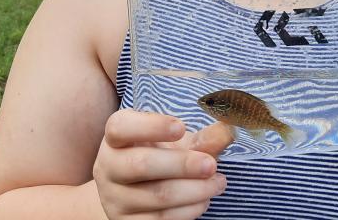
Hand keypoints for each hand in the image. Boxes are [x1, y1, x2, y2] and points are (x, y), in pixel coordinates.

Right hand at [93, 110, 233, 219]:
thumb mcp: (175, 141)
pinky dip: (188, 211)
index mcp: (116, 136)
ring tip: (218, 182)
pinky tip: (204, 200)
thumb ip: (201, 136)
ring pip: (156, 196)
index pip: (121, 126)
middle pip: (141, 164)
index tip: (181, 127)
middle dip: (182, 164)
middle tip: (211, 164)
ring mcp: (114, 199)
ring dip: (194, 190)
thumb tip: (229, 130)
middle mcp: (108, 166)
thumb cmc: (157, 154)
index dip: (151, 126)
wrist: (132, 191)